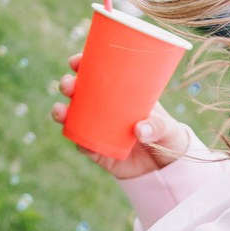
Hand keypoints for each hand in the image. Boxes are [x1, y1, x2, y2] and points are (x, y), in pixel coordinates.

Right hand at [52, 55, 184, 179]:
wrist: (166, 168)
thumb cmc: (169, 137)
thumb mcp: (168, 128)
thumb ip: (158, 126)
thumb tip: (140, 130)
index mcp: (121, 93)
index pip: (98, 73)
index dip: (83, 64)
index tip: (76, 61)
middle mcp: (105, 108)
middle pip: (79, 92)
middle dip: (68, 85)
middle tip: (69, 85)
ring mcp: (98, 128)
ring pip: (73, 116)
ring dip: (61, 111)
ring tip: (61, 111)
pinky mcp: (97, 150)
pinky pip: (80, 142)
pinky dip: (74, 137)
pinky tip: (70, 132)